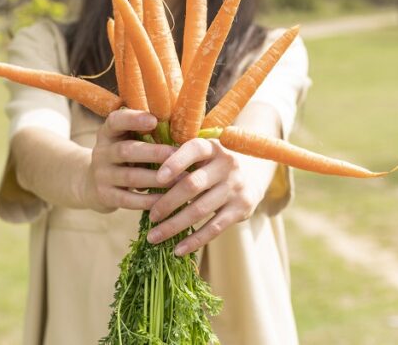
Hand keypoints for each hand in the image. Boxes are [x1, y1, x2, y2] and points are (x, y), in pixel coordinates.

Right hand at [83, 109, 176, 212]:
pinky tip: (167, 200)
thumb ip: (145, 132)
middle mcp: (102, 152)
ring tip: (182, 179)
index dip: (133, 119)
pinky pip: (129, 199)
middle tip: (179, 154)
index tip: (154, 120)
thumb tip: (181, 125)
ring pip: (130, 177)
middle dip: (154, 153)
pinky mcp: (105, 196)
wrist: (90, 183)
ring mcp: (102, 175)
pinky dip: (148, 200)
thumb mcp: (124, 139)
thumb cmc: (121, 156)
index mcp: (108, 133)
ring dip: (158, 178)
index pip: (116, 121)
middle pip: (126, 150)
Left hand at [145, 138, 267, 255]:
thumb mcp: (203, 153)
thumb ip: (180, 158)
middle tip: (150, 217)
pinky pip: (214, 228)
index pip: (194, 150)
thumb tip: (142, 175)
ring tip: (154, 237)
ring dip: (174, 226)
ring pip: (200, 210)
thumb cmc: (213, 163)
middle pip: (192, 185)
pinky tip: (178, 250)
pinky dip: (194, 240)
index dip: (175, 163)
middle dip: (167, 202)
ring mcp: (236, 187)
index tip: (157, 178)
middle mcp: (227, 164)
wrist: (255, 171)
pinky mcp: (242, 208)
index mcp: (212, 147)